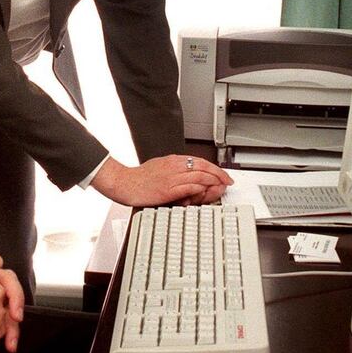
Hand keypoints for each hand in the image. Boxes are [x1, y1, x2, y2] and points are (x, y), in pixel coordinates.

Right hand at [91, 154, 231, 207]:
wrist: (123, 183)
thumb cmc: (138, 179)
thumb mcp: (158, 168)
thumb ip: (173, 171)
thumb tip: (186, 177)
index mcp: (172, 160)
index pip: (199, 160)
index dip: (214, 168)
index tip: (222, 175)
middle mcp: (173, 166)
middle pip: (203, 166)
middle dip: (218, 174)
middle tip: (227, 181)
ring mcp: (171, 178)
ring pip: (199, 175)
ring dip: (213, 182)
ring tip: (220, 187)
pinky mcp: (168, 189)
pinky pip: (189, 186)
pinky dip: (200, 188)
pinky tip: (205, 192)